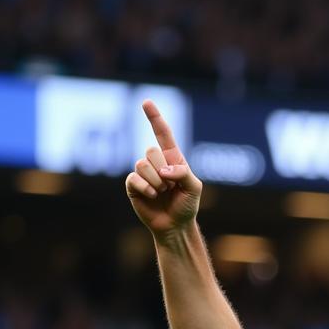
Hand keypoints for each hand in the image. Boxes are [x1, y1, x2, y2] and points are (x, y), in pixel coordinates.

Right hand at [125, 100, 202, 238]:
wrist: (175, 226)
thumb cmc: (187, 206)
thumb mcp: (194, 188)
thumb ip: (184, 173)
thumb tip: (164, 169)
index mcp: (172, 158)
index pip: (162, 134)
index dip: (154, 117)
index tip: (146, 102)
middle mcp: (155, 162)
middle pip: (150, 150)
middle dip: (162, 171)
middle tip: (170, 187)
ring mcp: (143, 173)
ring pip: (141, 164)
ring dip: (156, 182)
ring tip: (162, 193)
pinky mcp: (133, 185)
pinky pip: (134, 178)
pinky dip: (145, 188)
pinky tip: (151, 196)